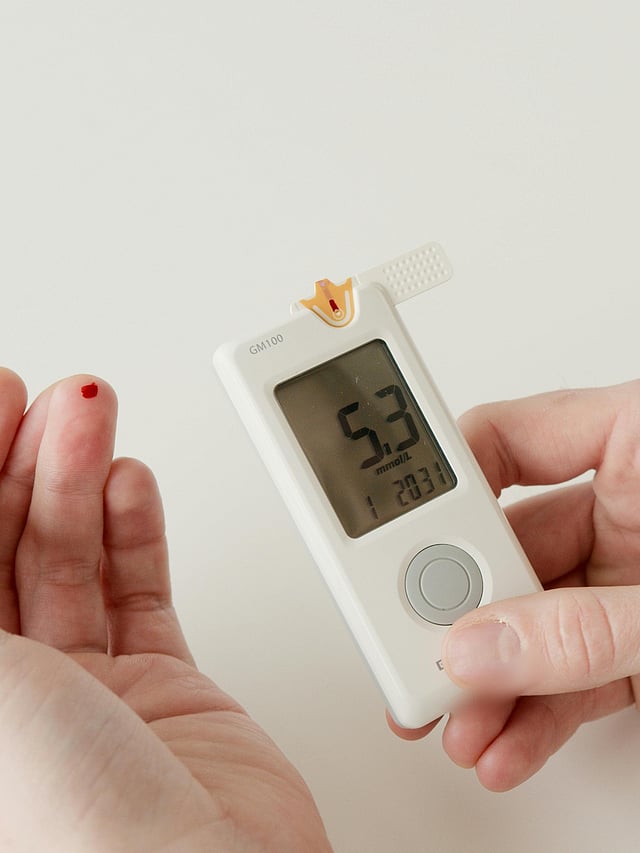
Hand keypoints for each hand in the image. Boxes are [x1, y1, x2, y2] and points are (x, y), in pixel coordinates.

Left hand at [0, 368, 330, 851]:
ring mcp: (89, 690)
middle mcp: (16, 695)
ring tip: (96, 417)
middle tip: (55, 396)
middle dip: (31, 461)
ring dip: (86, 481)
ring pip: (77, 560)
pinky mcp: (163, 685)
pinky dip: (138, 531)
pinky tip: (131, 484)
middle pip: (10, 549)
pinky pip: (141, 591)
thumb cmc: (76, 827)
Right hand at [391, 382, 639, 791]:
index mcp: (635, 438)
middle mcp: (626, 498)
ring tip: (449, 716)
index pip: (503, 441)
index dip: (438, 482)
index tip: (384, 521)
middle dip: (454, 607)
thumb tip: (478, 646)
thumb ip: (580, 627)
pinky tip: (504, 738)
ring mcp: (632, 571)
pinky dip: (539, 707)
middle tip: (408, 641)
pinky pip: (574, 666)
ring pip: (530, 617)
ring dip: (490, 674)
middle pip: (502, 544)